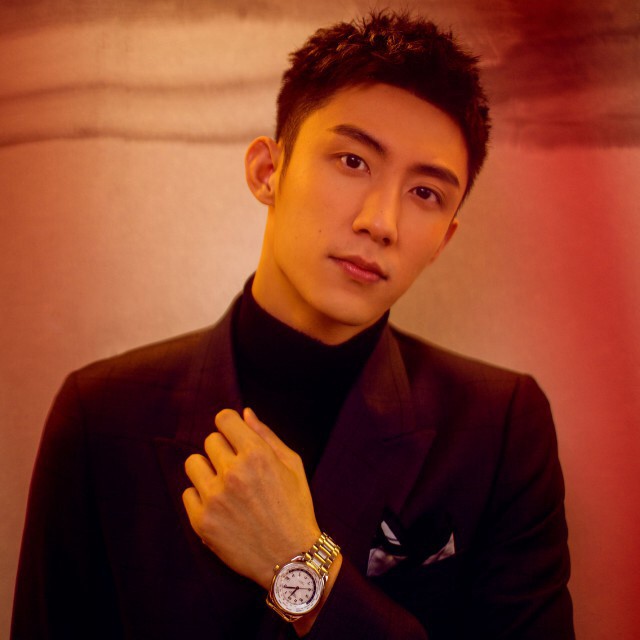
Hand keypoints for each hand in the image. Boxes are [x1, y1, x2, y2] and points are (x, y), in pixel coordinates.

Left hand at [182, 408, 320, 589]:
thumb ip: (266, 435)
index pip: (224, 419)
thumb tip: (244, 412)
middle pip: (210, 440)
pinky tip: (220, 507)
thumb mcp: (292, 465)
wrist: (292, 557)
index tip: (233, 435)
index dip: (229, 424)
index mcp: (256, 455)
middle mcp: (233, 473)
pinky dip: (201, 497)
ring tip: (225, 486)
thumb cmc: (295, 507)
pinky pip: (188, 493)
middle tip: (238, 469)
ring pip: (193, 463)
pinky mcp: (202, 522)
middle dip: (223, 450)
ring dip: (207, 470)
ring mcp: (214, 498)